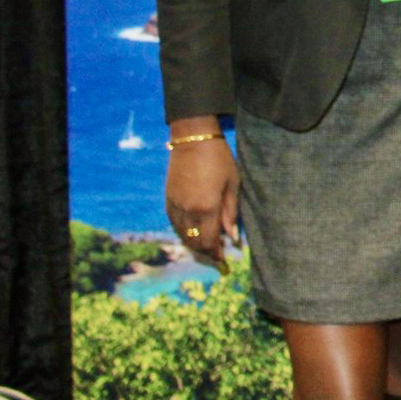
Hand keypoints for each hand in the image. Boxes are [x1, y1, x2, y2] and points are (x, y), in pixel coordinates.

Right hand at [164, 118, 239, 262]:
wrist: (193, 140)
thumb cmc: (219, 159)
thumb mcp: (233, 184)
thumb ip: (231, 213)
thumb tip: (232, 237)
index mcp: (206, 208)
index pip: (209, 241)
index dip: (216, 253)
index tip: (223, 259)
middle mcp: (188, 211)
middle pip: (194, 242)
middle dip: (206, 251)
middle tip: (217, 253)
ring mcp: (175, 206)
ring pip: (182, 236)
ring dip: (194, 243)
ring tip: (207, 244)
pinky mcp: (167, 200)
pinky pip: (174, 225)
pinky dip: (183, 232)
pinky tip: (193, 231)